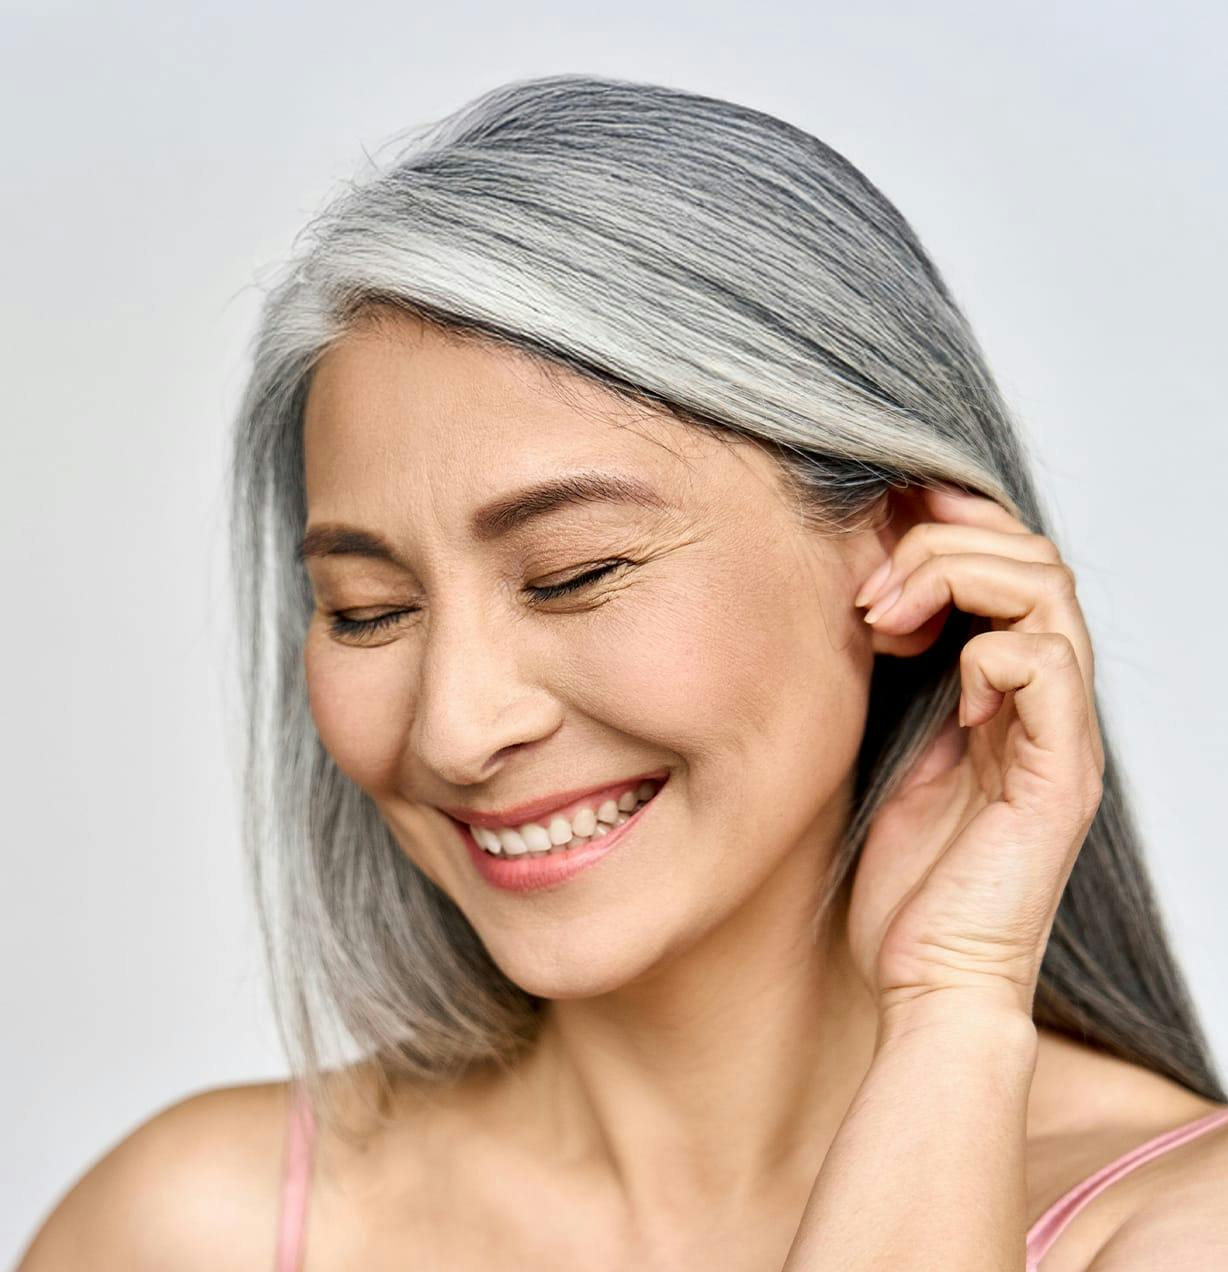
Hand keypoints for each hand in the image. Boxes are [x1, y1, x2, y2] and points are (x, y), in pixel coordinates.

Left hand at [845, 485, 1105, 1030]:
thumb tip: (874, 604)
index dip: (955, 525)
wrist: (929, 984)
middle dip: (942, 548)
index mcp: (1010, 695)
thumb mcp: (891, 756)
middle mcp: (1047, 706)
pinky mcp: (1060, 777)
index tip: (883, 518)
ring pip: (1048, 594)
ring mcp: (1060, 738)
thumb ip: (906, 683)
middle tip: (869, 593)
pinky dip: (987, 654)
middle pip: (1034, 560)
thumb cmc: (908, 885)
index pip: (1012, 566)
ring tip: (884, 621)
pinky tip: (942, 689)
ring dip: (957, 582)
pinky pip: (1046, 666)